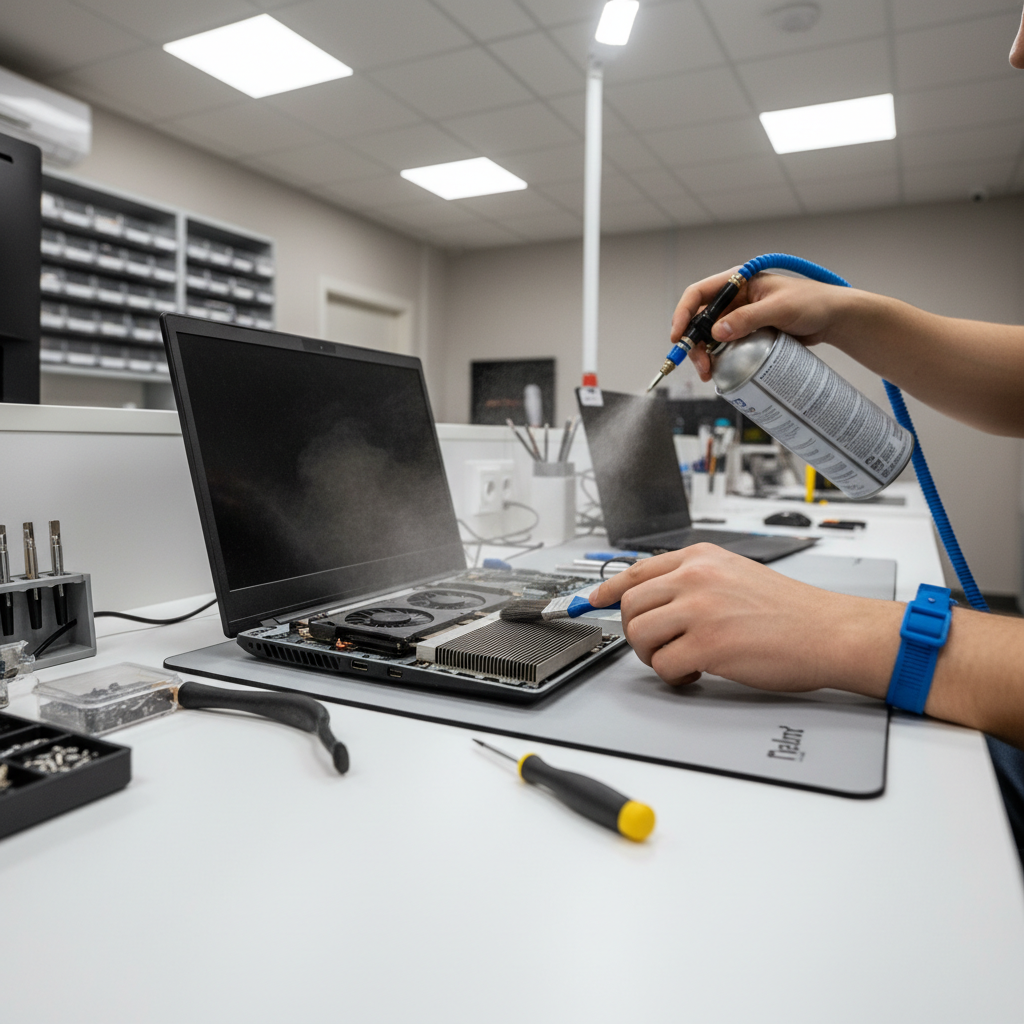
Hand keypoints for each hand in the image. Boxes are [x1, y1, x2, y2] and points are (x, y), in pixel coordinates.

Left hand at [588, 544, 899, 695]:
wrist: (829, 631)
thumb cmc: (790, 610)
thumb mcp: (735, 574)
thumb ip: (695, 579)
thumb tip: (656, 598)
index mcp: (700, 558)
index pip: (635, 570)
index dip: (608, 590)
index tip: (593, 602)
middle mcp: (695, 577)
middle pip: (630, 605)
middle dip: (636, 632)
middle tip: (660, 646)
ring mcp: (699, 609)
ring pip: (639, 636)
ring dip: (652, 655)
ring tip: (681, 659)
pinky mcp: (708, 644)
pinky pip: (665, 665)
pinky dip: (675, 676)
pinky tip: (698, 672)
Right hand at [671, 269, 856, 381]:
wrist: (833, 318)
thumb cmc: (812, 303)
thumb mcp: (779, 308)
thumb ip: (748, 318)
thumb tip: (716, 332)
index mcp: (738, 282)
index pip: (699, 293)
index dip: (684, 313)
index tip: (679, 336)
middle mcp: (735, 299)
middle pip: (700, 320)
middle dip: (694, 343)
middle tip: (700, 365)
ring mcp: (740, 317)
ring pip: (710, 336)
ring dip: (704, 354)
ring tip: (708, 373)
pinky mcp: (747, 333)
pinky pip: (725, 346)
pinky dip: (718, 359)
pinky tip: (719, 370)